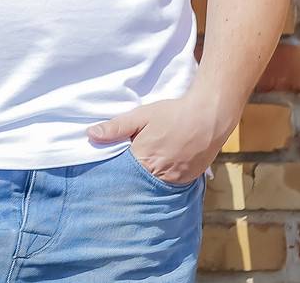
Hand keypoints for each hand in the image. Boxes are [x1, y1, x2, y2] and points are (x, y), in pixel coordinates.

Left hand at [87, 94, 225, 185]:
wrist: (209, 116)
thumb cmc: (172, 114)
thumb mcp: (140, 116)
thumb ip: (115, 128)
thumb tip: (90, 135)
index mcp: (143, 160)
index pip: (121, 173)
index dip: (115, 170)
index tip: (107, 171)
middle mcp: (160, 175)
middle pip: (138, 181)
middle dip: (131, 176)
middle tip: (127, 170)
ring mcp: (177, 179)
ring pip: (156, 184)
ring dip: (149, 179)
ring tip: (145, 169)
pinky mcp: (190, 179)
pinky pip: (172, 184)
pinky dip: (165, 179)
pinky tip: (162, 168)